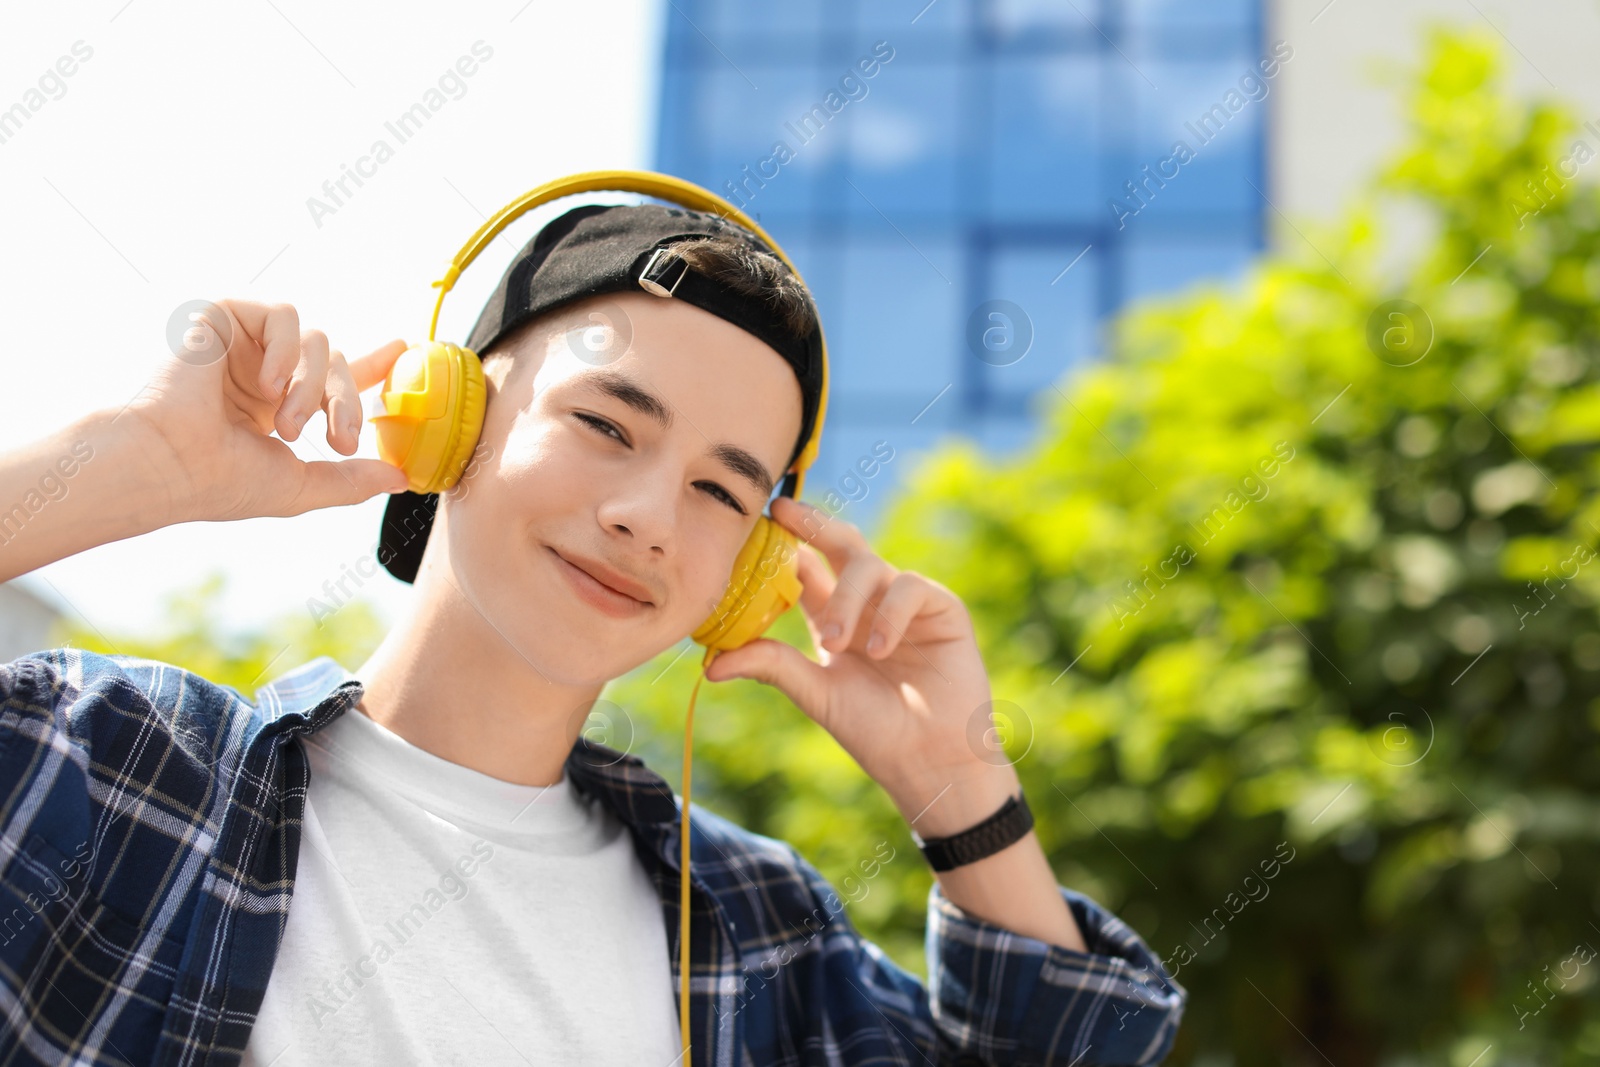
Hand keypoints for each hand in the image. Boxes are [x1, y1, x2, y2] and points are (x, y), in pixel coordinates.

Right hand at [122, 299, 410, 523]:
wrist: (168, 463)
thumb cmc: (221, 481)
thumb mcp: (301, 486)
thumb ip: (351, 480)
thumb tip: (401, 478)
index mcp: (276, 405)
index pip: (331, 378)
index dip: (369, 366)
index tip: (401, 350)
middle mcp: (261, 371)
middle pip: (335, 363)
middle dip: (346, 403)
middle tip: (340, 441)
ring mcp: (243, 343)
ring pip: (318, 340)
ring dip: (313, 387)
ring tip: (286, 425)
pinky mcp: (226, 316)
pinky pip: (285, 314)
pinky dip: (287, 350)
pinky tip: (268, 385)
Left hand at [705, 497, 1019, 834]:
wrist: (928, 761)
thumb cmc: (873, 730)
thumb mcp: (815, 693)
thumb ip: (771, 665)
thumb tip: (709, 662)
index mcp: (834, 617)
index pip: (806, 566)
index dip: (782, 543)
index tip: (755, 522)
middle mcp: (868, 602)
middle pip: (840, 544)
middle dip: (813, 523)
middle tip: (784, 513)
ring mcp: (905, 603)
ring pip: (869, 565)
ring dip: (845, 598)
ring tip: (833, 640)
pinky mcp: (941, 609)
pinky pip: (909, 588)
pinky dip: (889, 615)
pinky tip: (878, 649)